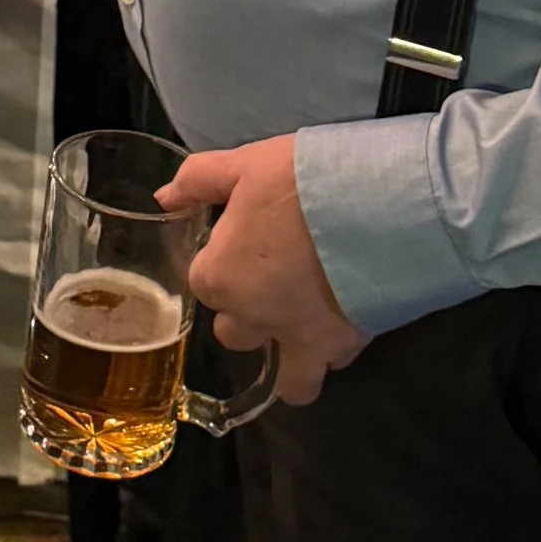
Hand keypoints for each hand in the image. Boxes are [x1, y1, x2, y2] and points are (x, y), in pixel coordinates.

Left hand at [166, 138, 368, 405]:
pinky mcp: (343, 346)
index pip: (204, 282)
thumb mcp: (244, 165)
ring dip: (290, 357)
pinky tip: (343, 320)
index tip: (248, 239)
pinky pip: (330, 365)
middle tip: (277, 275)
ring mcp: (298, 339)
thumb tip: (163, 198)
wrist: (377, 202)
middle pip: (235, 331)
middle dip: (249, 312)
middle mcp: (252, 319)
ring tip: (307, 324)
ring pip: (286, 377)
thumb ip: (198, 181)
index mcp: (219, 276)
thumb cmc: (300, 180)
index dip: (224, 261)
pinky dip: (332, 352)